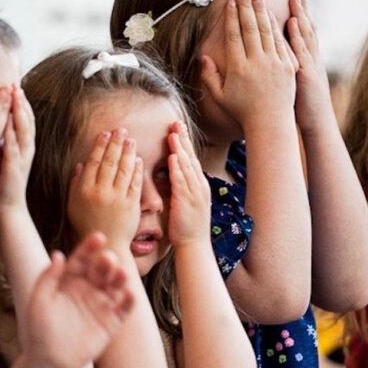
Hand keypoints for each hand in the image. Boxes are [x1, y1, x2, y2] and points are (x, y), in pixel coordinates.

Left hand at [0, 86, 35, 212]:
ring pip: (23, 130)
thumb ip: (0, 140)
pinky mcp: (14, 168)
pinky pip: (13, 148)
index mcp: (23, 145)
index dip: (20, 102)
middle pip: (26, 120)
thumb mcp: (1, 155)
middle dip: (21, 102)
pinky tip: (6, 122)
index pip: (24, 119)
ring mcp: (22, 158)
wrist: (8, 207)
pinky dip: (10, 134)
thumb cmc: (1, 182)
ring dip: (19, 113)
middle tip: (15, 85)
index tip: (13, 86)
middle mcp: (26, 149)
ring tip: (14, 97)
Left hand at [24, 232, 133, 367]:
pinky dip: (128, 300)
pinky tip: (129, 292)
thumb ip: (48, 277)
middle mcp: (88, 288)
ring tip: (121, 273)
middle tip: (107, 259)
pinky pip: (123, 308)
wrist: (49, 362)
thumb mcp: (39, 300)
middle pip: (100, 270)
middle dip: (105, 262)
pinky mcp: (111, 322)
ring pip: (114, 286)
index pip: (82, 259)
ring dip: (120, 278)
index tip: (98, 237)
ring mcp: (101, 304)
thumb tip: (57, 253)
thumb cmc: (40, 330)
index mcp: (70, 280)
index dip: (90, 247)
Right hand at [67, 129, 142, 251]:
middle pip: (110, 162)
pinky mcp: (131, 204)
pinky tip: (138, 159)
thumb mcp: (73, 204)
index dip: (100, 146)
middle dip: (116, 143)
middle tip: (121, 130)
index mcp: (85, 190)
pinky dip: (136, 169)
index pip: (93, 162)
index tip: (105, 134)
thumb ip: (75, 183)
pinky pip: (135, 183)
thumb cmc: (87, 223)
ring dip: (128, 152)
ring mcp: (117, 198)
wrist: (106, 243)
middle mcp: (101, 192)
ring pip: (124, 169)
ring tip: (131, 140)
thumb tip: (81, 164)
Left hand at [167, 121, 211, 246]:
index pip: (190, 158)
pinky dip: (177, 168)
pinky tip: (172, 157)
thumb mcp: (185, 201)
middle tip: (175, 122)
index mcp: (198, 185)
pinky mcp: (187, 201)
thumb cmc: (187, 226)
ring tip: (172, 133)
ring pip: (186, 166)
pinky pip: (181, 181)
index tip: (177, 128)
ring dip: (179, 149)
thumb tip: (169, 173)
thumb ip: (179, 186)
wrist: (194, 246)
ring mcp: (194, 193)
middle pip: (190, 157)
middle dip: (183, 139)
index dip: (184, 142)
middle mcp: (199, 186)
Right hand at [201, 0, 295, 132]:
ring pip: (266, 31)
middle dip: (246, 7)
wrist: (270, 122)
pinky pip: (280, 41)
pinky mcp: (287, 65)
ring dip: (261, 11)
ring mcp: (274, 63)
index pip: (234, 36)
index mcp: (238, 68)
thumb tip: (202, 57)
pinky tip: (271, 14)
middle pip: (250, 28)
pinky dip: (275, 26)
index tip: (230, 2)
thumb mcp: (220, 96)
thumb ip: (209, 76)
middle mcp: (256, 62)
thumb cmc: (242, 111)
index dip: (232, 18)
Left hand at [287, 0, 332, 134]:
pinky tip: (292, 22)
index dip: (299, 13)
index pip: (301, 31)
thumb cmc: (300, 104)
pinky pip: (300, 51)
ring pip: (305, 34)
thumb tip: (277, 51)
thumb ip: (289, 63)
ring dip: (300, 14)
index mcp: (305, 58)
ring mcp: (308, 63)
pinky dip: (297, 36)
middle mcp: (309, 57)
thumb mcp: (296, 80)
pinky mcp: (304, 73)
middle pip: (305, 27)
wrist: (315, 122)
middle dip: (301, 7)